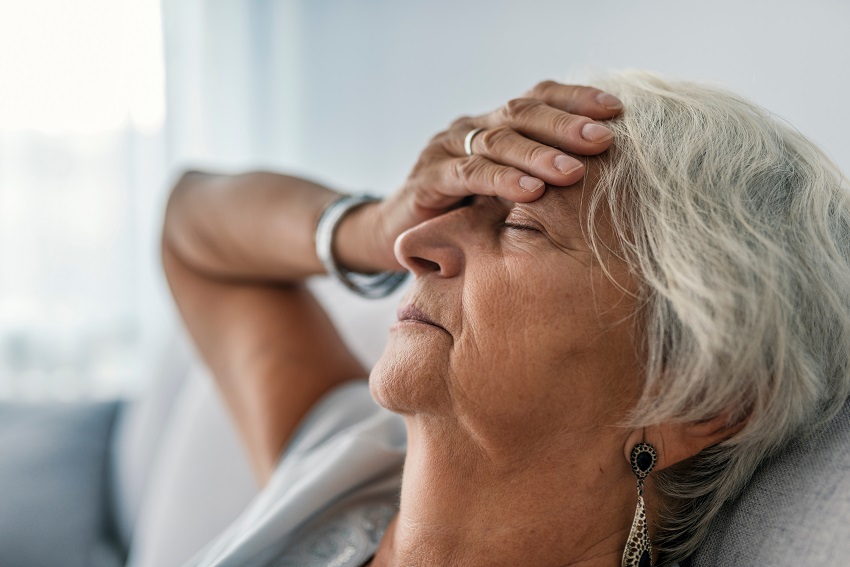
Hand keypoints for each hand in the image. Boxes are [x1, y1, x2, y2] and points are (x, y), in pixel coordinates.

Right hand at [363, 81, 622, 269]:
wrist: (398, 237)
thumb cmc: (464, 216)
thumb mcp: (506, 193)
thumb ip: (539, 178)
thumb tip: (606, 176)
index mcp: (494, 125)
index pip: (537, 97)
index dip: (576, 100)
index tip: (616, 110)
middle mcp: (470, 128)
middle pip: (521, 113)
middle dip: (565, 125)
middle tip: (604, 138)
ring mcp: (445, 150)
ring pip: (497, 141)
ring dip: (539, 155)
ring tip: (574, 170)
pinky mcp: (427, 180)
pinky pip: (468, 175)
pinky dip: (501, 181)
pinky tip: (530, 191)